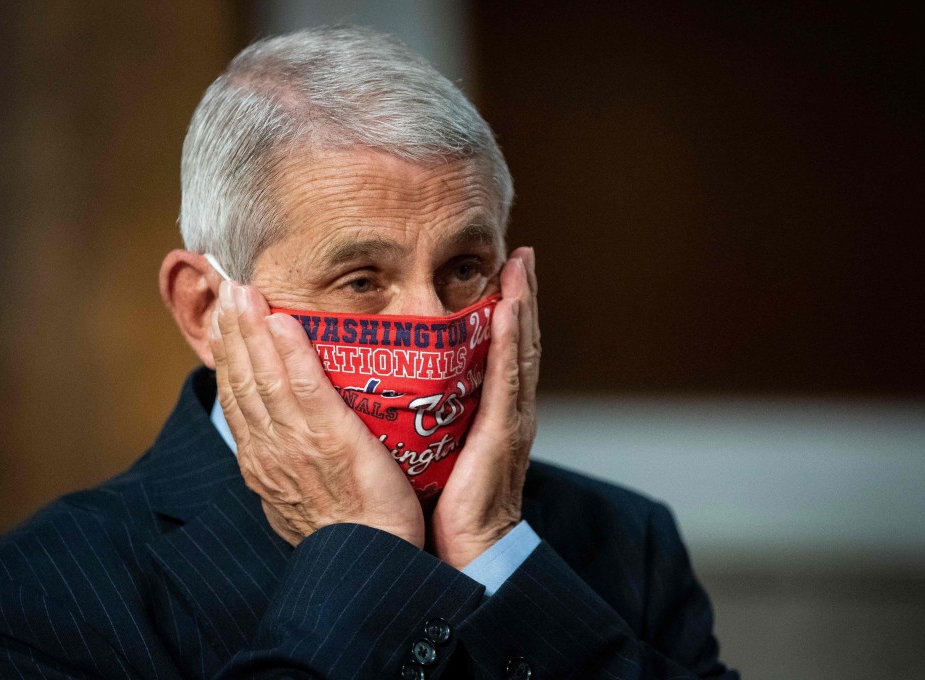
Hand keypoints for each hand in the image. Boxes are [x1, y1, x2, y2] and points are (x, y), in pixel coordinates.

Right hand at [210, 280, 423, 547]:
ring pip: (264, 378)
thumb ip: (288, 464)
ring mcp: (295, 444)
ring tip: (244, 293)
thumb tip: (285, 442)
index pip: (236, 398)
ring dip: (251, 332)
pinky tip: (281, 323)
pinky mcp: (330, 440)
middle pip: (241, 380)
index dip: (228, 355)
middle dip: (233, 333)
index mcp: (261, 461)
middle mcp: (269, 450)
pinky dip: (290, 354)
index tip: (225, 320)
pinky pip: (305, 389)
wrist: (371, 561)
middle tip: (227, 289)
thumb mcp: (300, 499)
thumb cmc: (348, 532)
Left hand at [430, 247, 540, 568]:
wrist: (467, 552)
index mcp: (490, 413)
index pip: (500, 352)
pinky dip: (512, 341)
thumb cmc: (443, 507)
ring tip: (522, 266)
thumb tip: (400, 396)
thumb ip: (430, 420)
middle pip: (518, 342)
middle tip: (522, 255)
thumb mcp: (437, 451)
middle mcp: (508, 410)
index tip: (505, 273)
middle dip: (523, 296)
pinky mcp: (503, 433)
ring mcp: (511, 420)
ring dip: (524, 305)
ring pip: (520, 351)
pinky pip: (507, 378)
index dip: (506, 312)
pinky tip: (510, 309)